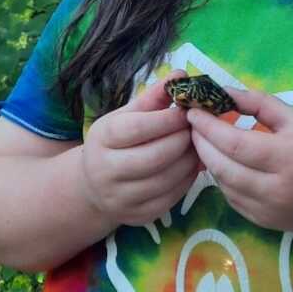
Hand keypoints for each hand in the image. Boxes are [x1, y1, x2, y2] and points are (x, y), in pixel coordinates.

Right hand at [80, 72, 200, 225]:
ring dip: (190, 160)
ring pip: (167, 179)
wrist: (93, 184)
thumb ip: (153, 97)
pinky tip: (192, 165)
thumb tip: (181, 75)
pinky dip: (188, 179)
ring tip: (199, 145)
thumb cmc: (116, 141)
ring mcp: (121, 197)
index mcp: (103, 137)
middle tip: (198, 129)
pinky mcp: (138, 216)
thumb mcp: (126, 115)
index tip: (188, 111)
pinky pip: (172, 198)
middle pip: (156, 156)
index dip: (169, 119)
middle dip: (183, 140)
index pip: (140, 127)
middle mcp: (106, 170)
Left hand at [186, 87, 292, 232]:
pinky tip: (222, 162)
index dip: (209, 127)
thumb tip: (223, 92)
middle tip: (191, 125)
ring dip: (208, 161)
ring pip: (223, 184)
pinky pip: (231, 198)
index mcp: (287, 158)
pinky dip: (222, 178)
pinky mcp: (262, 222)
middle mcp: (275, 189)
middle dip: (201, 143)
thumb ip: (259, 103)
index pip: (235, 144)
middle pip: (223, 166)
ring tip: (203, 140)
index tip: (192, 111)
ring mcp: (267, 210)